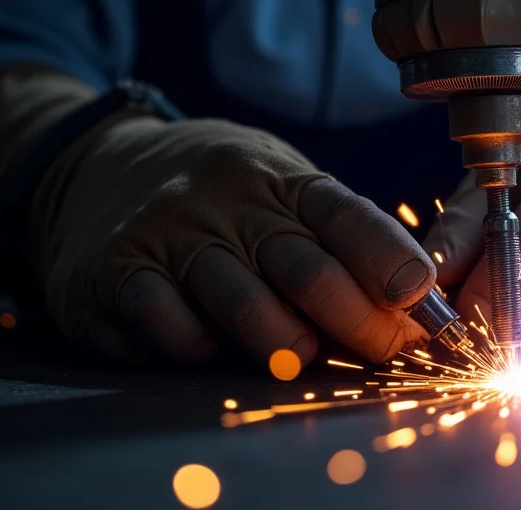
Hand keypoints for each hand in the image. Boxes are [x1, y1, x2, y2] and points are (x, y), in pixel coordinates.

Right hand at [42, 117, 433, 363]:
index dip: (391, 259)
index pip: (348, 216)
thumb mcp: (279, 189)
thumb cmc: (221, 196)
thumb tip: (411, 308)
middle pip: (308, 270)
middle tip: (386, 350)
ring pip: (243, 304)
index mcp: (281, 180)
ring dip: (284, 343)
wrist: (97, 165)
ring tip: (299, 356)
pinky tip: (208, 346)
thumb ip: (336, 241)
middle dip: (359, 321)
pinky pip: (170, 326)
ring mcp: (171, 233)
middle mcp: (229, 202)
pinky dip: (199, 348)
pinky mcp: (116, 271)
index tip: (423, 295)